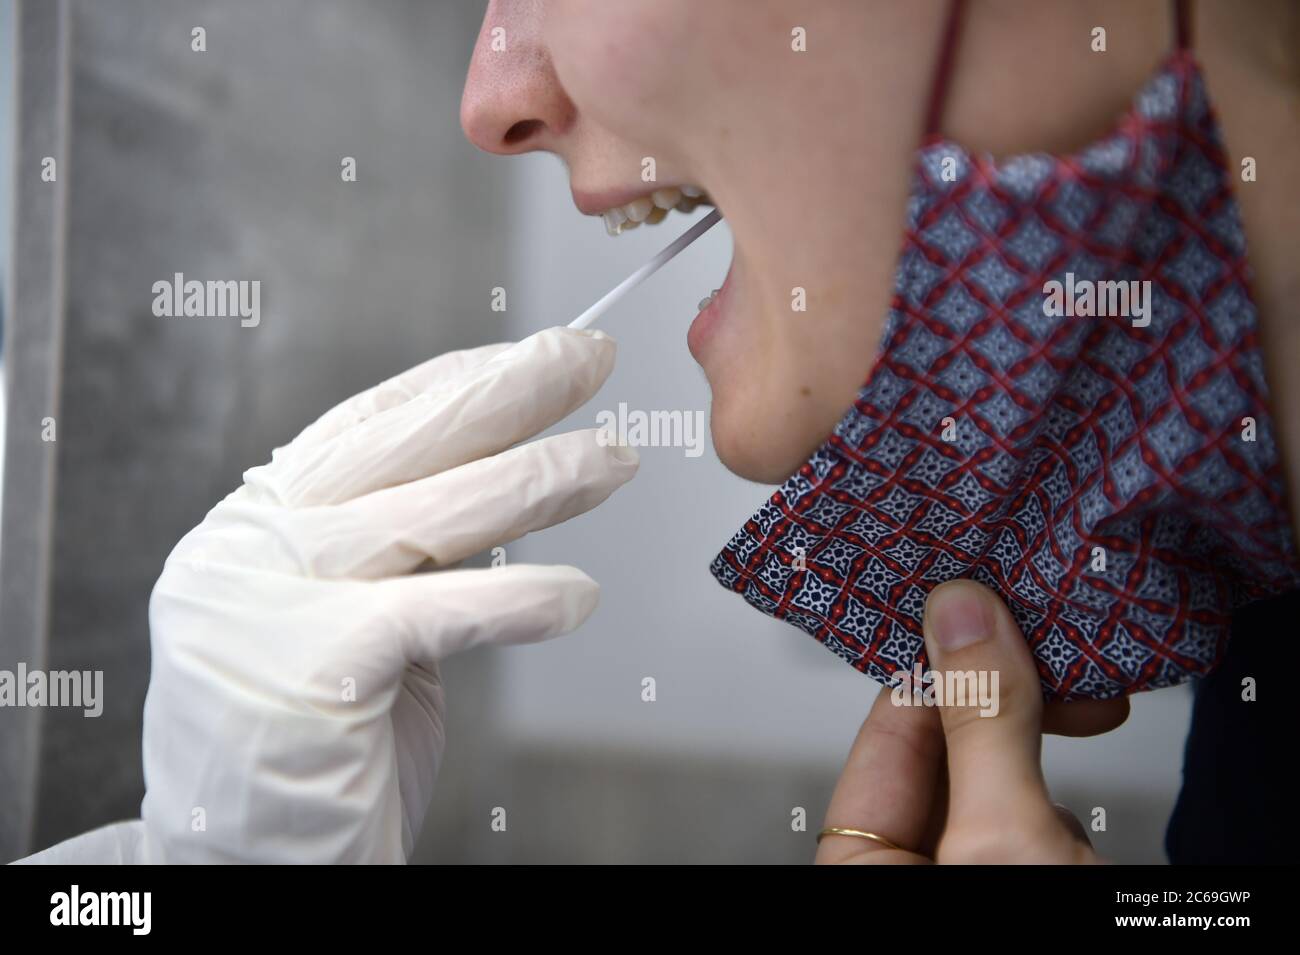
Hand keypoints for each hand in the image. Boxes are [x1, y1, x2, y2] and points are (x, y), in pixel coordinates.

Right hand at [139, 326, 636, 862]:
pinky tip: (580, 595)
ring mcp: (265, 603)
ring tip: (615, 459)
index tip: (539, 352)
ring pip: (428, 516)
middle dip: (508, 394)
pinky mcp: (307, 669)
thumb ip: (395, 554)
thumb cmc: (311, 750)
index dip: (460, 381)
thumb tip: (502, 483)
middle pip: (401, 449)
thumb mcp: (346, 623)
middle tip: (590, 356)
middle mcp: (247, 548)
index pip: (368, 427)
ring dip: (538, 481)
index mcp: (256, 526)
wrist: (247, 869)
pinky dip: (517, 601)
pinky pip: (437, 613)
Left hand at [815, 580, 1127, 863]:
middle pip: (944, 755)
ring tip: (1093, 694)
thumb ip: (982, 729)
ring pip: (996, 783)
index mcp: (863, 870)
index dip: (938, 672)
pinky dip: (1067, 782)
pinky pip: (1035, 819)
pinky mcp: (1031, 881)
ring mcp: (973, 877)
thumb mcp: (1007, 840)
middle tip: (1057, 653)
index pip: (886, 739)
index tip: (987, 617)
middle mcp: (911, 871)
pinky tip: (1100, 751)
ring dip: (1042, 735)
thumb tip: (963, 618)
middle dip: (1003, 700)